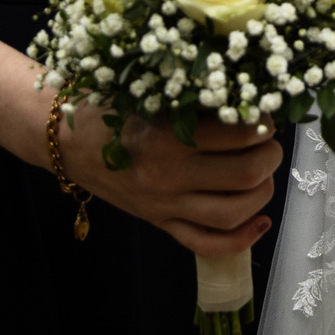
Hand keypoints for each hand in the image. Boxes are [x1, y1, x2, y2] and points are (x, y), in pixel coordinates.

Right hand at [60, 100, 284, 259]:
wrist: (64, 142)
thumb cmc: (107, 107)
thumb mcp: (150, 91)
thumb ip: (194, 97)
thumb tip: (249, 97)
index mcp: (166, 137)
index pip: (238, 135)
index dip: (264, 124)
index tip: (266, 114)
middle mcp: (167, 177)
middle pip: (244, 177)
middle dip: (270, 157)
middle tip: (269, 143)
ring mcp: (163, 206)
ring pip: (232, 214)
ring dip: (262, 194)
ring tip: (264, 174)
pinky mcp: (160, 223)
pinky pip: (206, 244)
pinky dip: (240, 238)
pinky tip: (260, 221)